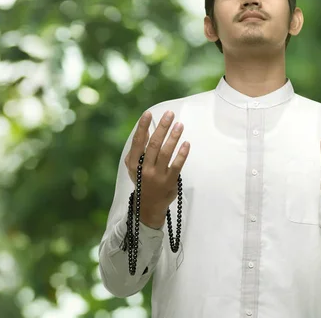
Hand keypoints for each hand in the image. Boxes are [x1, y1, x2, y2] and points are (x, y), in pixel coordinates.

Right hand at [124, 110, 190, 227]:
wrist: (148, 206)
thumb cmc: (142, 180)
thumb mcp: (135, 166)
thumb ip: (139, 149)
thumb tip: (146, 130)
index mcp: (133, 164)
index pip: (138, 142)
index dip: (142, 127)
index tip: (148, 113)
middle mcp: (144, 169)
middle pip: (153, 145)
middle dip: (162, 128)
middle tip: (169, 114)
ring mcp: (157, 176)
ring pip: (165, 153)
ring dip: (173, 137)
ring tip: (179, 125)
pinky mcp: (170, 182)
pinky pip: (177, 165)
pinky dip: (182, 154)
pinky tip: (186, 143)